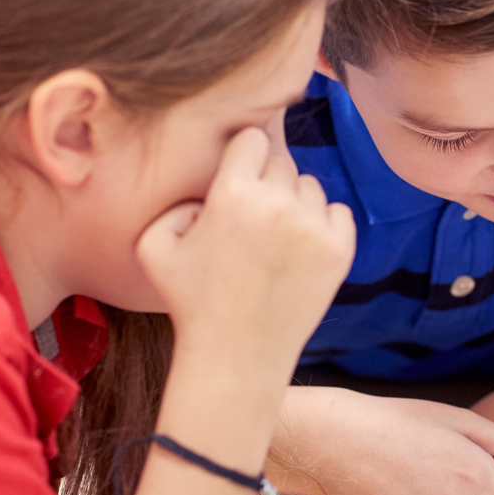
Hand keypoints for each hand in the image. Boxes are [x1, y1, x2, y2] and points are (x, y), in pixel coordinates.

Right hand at [136, 127, 356, 373]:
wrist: (237, 355)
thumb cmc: (191, 301)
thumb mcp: (153, 246)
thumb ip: (174, 202)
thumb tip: (210, 191)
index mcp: (233, 193)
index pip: (252, 138)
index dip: (242, 156)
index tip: (237, 178)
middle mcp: (278, 203)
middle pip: (281, 162)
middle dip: (266, 182)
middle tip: (251, 219)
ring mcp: (314, 227)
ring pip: (310, 186)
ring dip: (294, 203)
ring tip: (272, 240)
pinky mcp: (340, 250)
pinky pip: (338, 212)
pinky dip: (323, 223)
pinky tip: (299, 248)